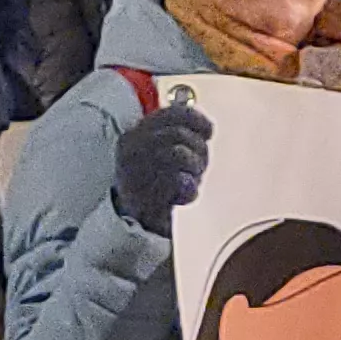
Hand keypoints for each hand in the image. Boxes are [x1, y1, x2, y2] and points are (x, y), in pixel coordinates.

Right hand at [110, 97, 210, 232]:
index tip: (209, 131)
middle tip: (200, 167)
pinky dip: (190, 189)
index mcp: (135, 134)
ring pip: (179, 154)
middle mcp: (131, 148)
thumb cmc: (151, 187)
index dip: (195, 119)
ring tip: (192, 181)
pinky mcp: (144, 194)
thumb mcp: (159, 155)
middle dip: (198, 150)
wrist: (135, 225)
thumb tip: (207, 126)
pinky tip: (185, 196)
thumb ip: (177, 137)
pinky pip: (178, 180)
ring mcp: (135, 171)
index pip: (170, 114)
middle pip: (178, 134)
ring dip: (194, 169)